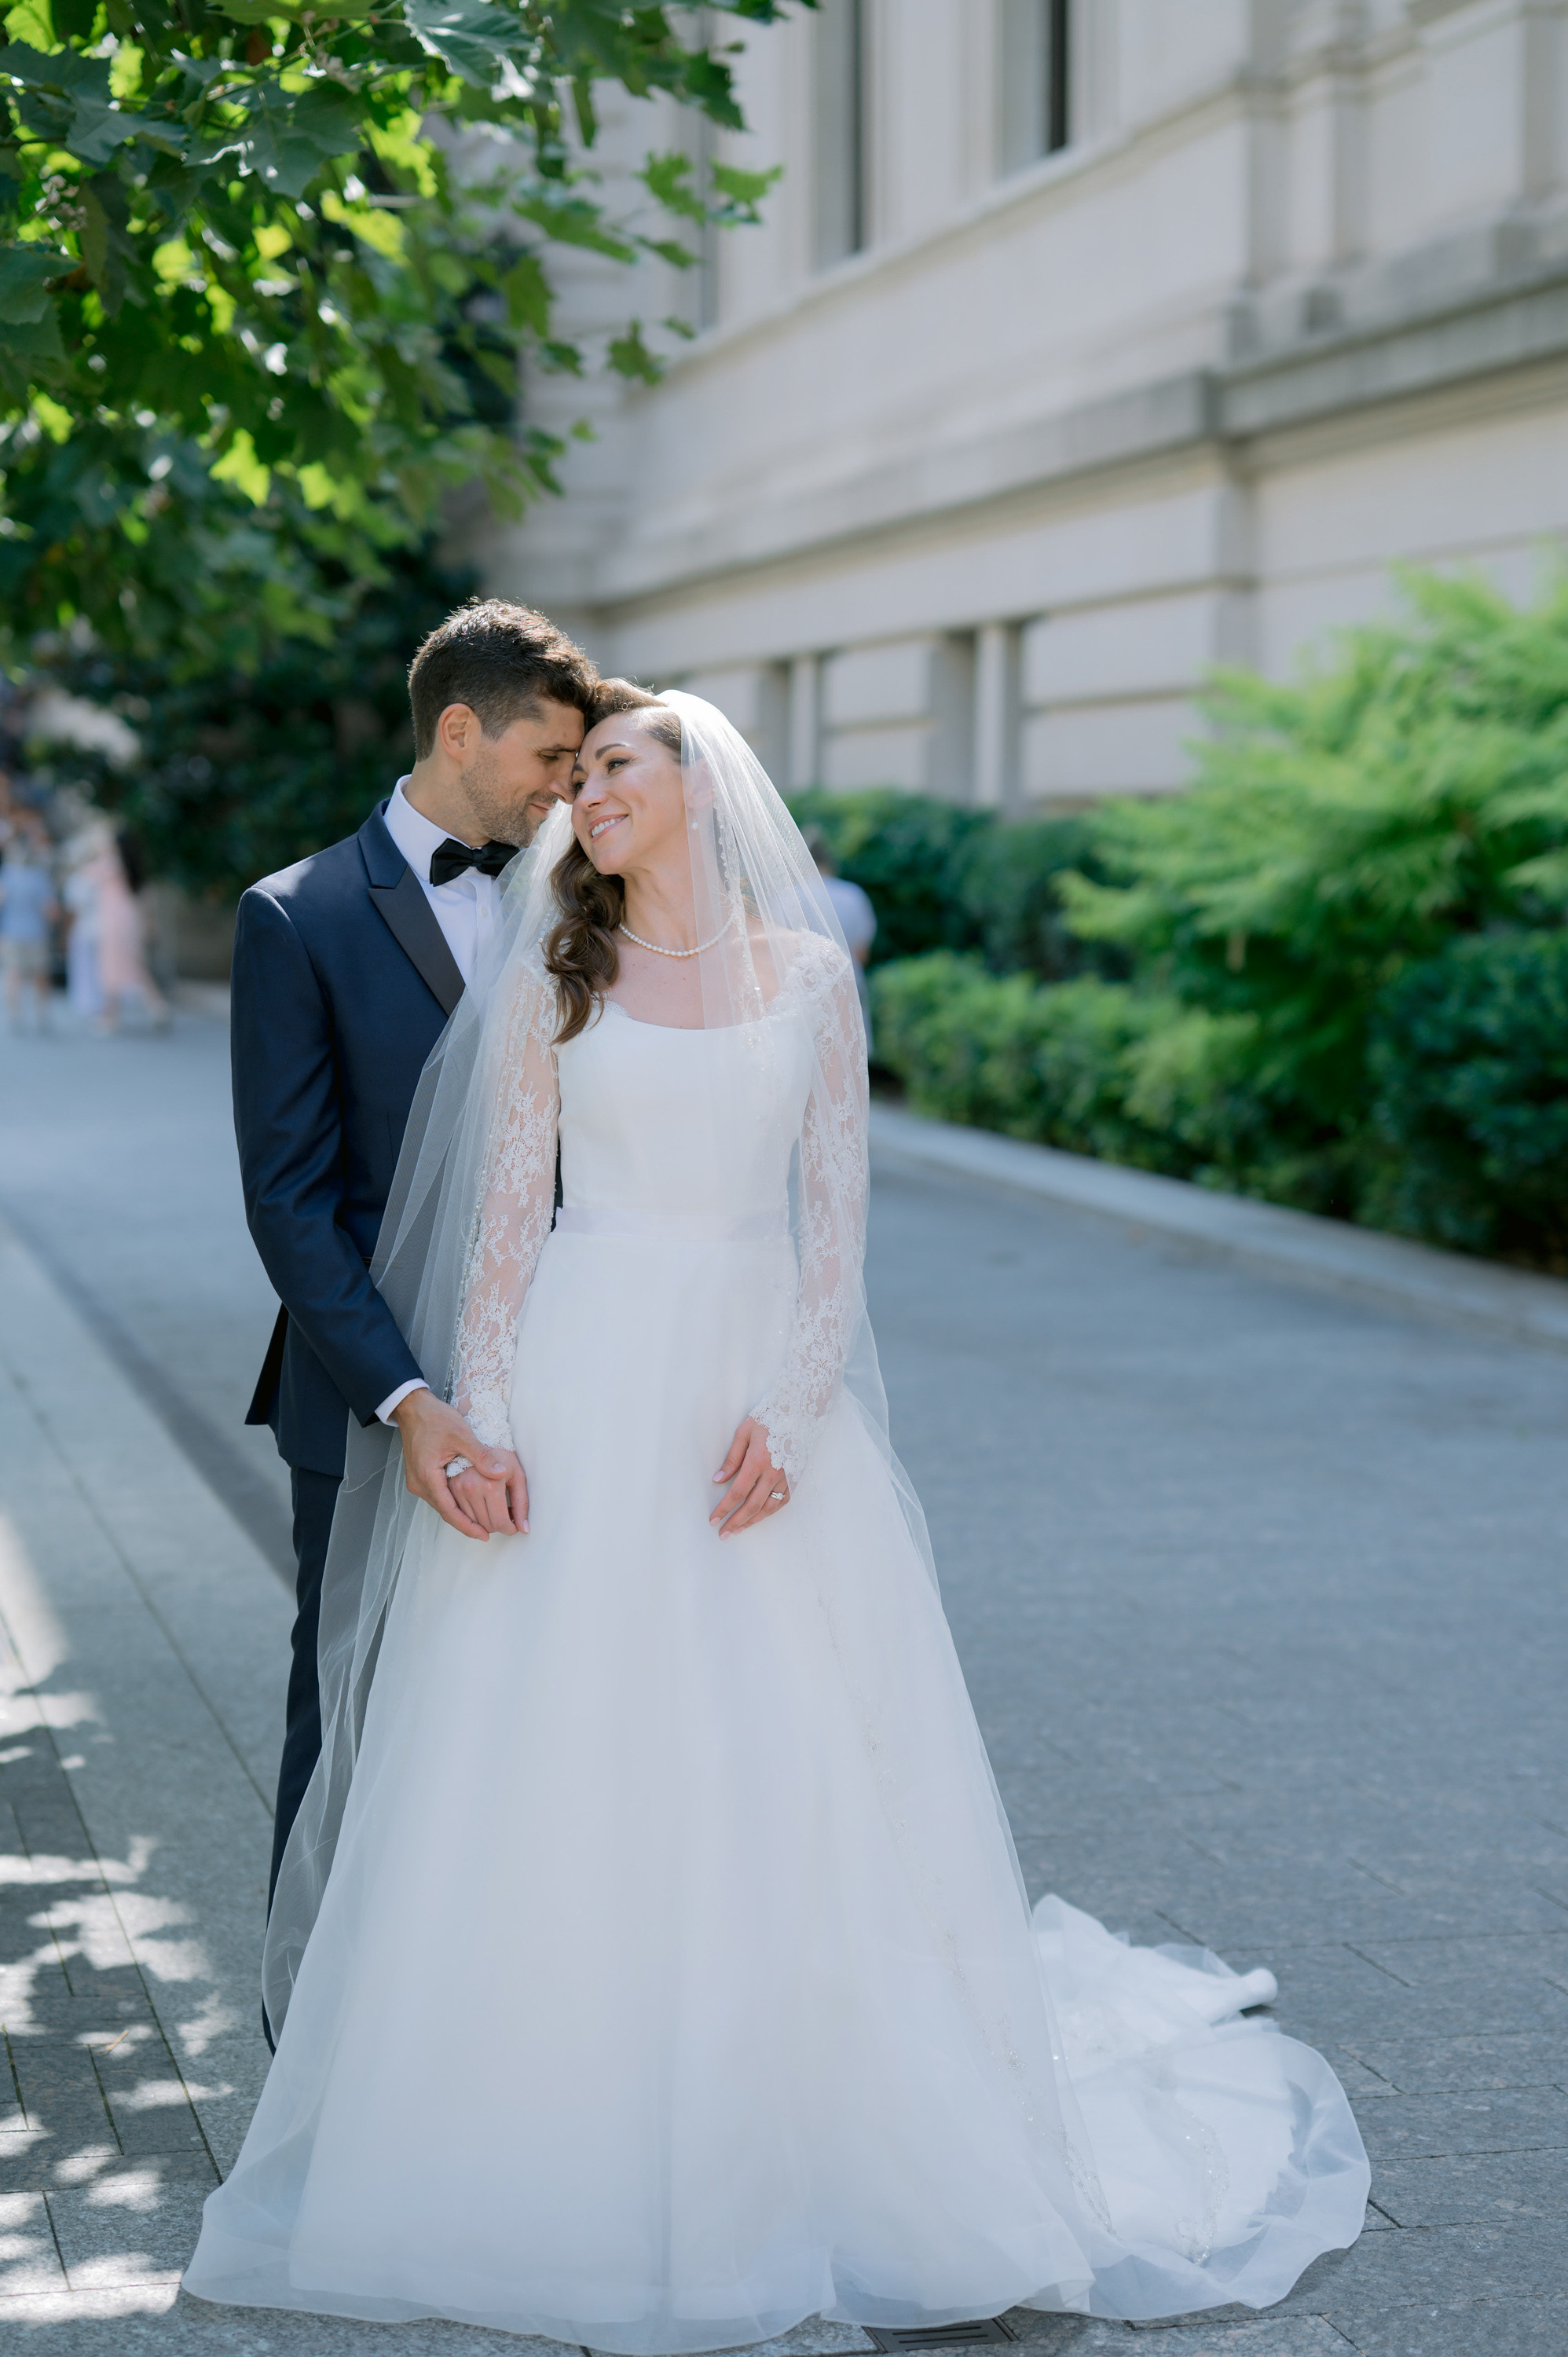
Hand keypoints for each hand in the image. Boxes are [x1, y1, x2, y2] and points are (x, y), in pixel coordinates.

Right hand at [391, 1389, 528, 1542]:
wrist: (413, 1407)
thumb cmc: (435, 1418)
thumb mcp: (462, 1435)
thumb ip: (481, 1456)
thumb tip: (501, 1474)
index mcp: (427, 1477)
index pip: (449, 1511)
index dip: (468, 1526)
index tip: (484, 1535)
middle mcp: (419, 1483)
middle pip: (445, 1512)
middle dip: (466, 1523)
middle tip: (489, 1532)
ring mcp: (417, 1480)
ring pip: (441, 1505)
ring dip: (460, 1514)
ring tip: (482, 1521)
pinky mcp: (419, 1475)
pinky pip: (438, 1496)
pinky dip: (453, 1502)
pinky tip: (467, 1504)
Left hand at [710, 1417, 789, 1537]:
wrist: (800, 1411)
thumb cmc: (769, 1418)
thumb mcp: (744, 1432)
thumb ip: (732, 1458)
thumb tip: (718, 1480)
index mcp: (758, 1461)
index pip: (737, 1492)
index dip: (724, 1509)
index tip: (713, 1520)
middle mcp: (773, 1473)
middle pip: (752, 1506)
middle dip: (736, 1522)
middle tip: (723, 1534)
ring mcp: (787, 1477)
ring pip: (768, 1507)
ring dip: (752, 1521)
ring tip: (738, 1530)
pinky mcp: (796, 1477)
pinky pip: (783, 1501)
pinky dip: (770, 1511)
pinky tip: (760, 1516)